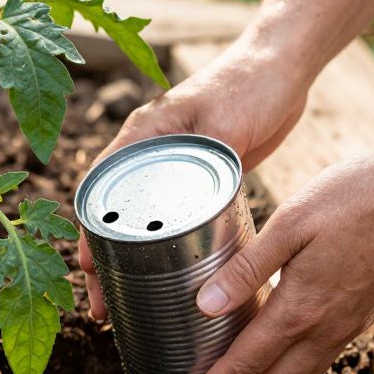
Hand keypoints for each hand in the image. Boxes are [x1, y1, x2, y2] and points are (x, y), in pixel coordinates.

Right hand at [78, 37, 316, 319]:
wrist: (285, 64)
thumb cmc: (251, 83)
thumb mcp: (226, 122)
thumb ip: (205, 152)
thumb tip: (189, 198)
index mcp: (143, 135)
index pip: (99, 191)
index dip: (89, 236)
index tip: (89, 273)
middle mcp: (150, 151)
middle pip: (113, 215)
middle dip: (104, 263)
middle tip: (105, 308)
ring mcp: (173, 164)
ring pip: (141, 222)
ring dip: (131, 262)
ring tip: (128, 305)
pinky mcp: (199, 175)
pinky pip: (173, 218)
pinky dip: (165, 248)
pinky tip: (172, 276)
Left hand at [179, 145, 373, 373]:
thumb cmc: (360, 195)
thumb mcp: (292, 221)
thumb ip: (247, 268)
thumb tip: (205, 305)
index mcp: (303, 307)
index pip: (247, 363)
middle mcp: (327, 327)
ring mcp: (349, 325)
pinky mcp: (363, 315)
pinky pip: (319, 360)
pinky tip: (280, 371)